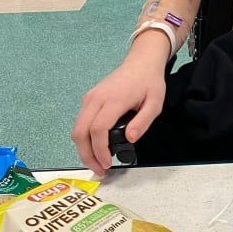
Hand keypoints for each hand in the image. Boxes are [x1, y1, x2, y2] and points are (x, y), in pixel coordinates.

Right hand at [71, 49, 167, 175]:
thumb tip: (130, 138)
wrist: (141, 62)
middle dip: (86, 155)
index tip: (108, 163)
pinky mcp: (88, 99)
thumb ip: (143, 121)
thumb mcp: (155, 102)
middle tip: (100, 169)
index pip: (98, 129)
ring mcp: (90, 98)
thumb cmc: (149, 81)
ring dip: (83, 149)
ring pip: (77, 129)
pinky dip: (84, 138)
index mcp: (114, 99)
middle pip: (80, 132)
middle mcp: (96, 98)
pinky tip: (96, 147)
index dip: (100, 150)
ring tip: (98, 162)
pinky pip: (80, 122)